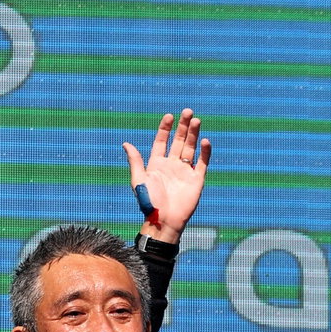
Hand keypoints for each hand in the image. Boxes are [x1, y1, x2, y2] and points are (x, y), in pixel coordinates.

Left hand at [123, 108, 210, 241]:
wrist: (163, 220)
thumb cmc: (149, 202)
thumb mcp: (139, 179)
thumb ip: (135, 161)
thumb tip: (125, 143)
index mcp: (157, 164)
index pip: (162, 141)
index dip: (165, 128)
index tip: (169, 116)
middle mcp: (172, 165)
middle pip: (179, 141)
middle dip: (183, 126)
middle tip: (187, 111)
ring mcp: (185, 171)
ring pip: (191, 148)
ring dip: (193, 134)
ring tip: (196, 120)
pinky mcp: (196, 179)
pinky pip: (202, 162)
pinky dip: (205, 152)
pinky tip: (205, 141)